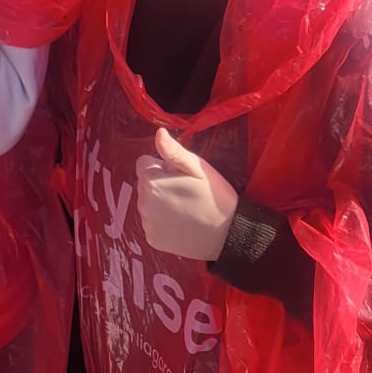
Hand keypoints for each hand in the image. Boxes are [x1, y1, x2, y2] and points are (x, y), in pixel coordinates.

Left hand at [136, 127, 239, 260]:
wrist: (227, 235)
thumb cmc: (215, 197)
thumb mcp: (198, 168)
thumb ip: (174, 151)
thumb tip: (159, 132)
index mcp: (152, 182)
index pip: (144, 163)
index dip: (163, 167)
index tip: (180, 176)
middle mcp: (143, 203)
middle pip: (144, 183)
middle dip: (160, 183)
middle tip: (185, 192)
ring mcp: (147, 224)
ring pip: (147, 203)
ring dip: (159, 203)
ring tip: (185, 208)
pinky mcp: (152, 240)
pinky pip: (151, 223)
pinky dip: (161, 222)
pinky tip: (181, 223)